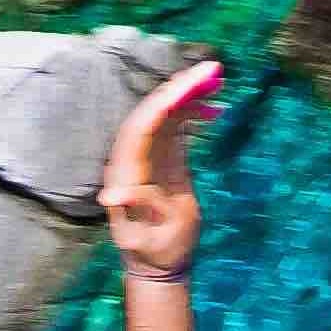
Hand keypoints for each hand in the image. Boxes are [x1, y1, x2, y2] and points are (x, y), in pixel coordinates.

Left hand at [100, 60, 221, 275]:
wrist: (158, 261)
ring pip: (164, 113)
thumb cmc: (152, 251)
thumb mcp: (142, 237)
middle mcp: (133, 156)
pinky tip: (215, 109)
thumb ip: (133, 214)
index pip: (142, 127)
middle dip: (181, 87)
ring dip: (189, 94)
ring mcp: (148, 154)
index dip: (164, 103)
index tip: (191, 84)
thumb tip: (112, 194)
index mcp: (126, 172)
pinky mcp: (162, 156)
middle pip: (153, 110)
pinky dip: (193, 112)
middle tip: (214, 69)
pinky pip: (174, 125)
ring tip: (218, 80)